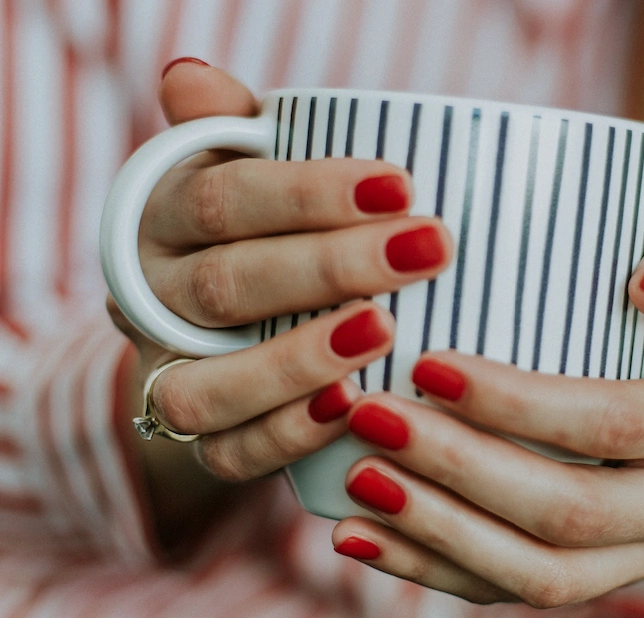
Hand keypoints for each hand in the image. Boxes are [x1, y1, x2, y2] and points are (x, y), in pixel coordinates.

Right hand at [107, 62, 451, 541]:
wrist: (221, 324)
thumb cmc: (260, 228)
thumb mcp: (245, 168)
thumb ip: (231, 129)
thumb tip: (192, 77)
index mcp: (163, 219)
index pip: (223, 199)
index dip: (308, 193)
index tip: (402, 184)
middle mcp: (153, 299)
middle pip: (227, 286)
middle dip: (330, 267)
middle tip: (426, 249)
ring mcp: (170, 373)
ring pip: (207, 384)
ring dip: (297, 359)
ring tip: (384, 331)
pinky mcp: (202, 437)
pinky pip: (227, 451)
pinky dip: (287, 433)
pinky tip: (351, 406)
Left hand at [330, 214, 643, 606]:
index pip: (615, 424)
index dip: (520, 405)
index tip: (427, 365)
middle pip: (573, 514)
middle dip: (463, 470)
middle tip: (373, 419)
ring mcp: (640, 555)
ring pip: (541, 575)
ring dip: (440, 532)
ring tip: (359, 481)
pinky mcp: (590, 580)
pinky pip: (509, 593)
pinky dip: (429, 569)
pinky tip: (359, 534)